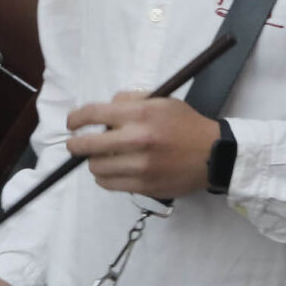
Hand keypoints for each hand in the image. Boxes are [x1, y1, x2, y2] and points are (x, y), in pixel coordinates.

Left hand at [63, 93, 219, 198]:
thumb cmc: (186, 124)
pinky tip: (113, 170)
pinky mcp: (142, 185)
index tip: (72, 123)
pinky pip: (108, 183)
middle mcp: (137, 139)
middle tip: (76, 144)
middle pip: (86, 145)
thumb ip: (131, 100)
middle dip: (75, 144)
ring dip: (95, 161)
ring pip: (95, 167)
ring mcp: (139, 165)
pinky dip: (105, 176)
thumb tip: (105, 109)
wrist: (213, 154)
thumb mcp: (163, 102)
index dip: (76, 118)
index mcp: (141, 113)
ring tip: (104, 157)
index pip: (93, 114)